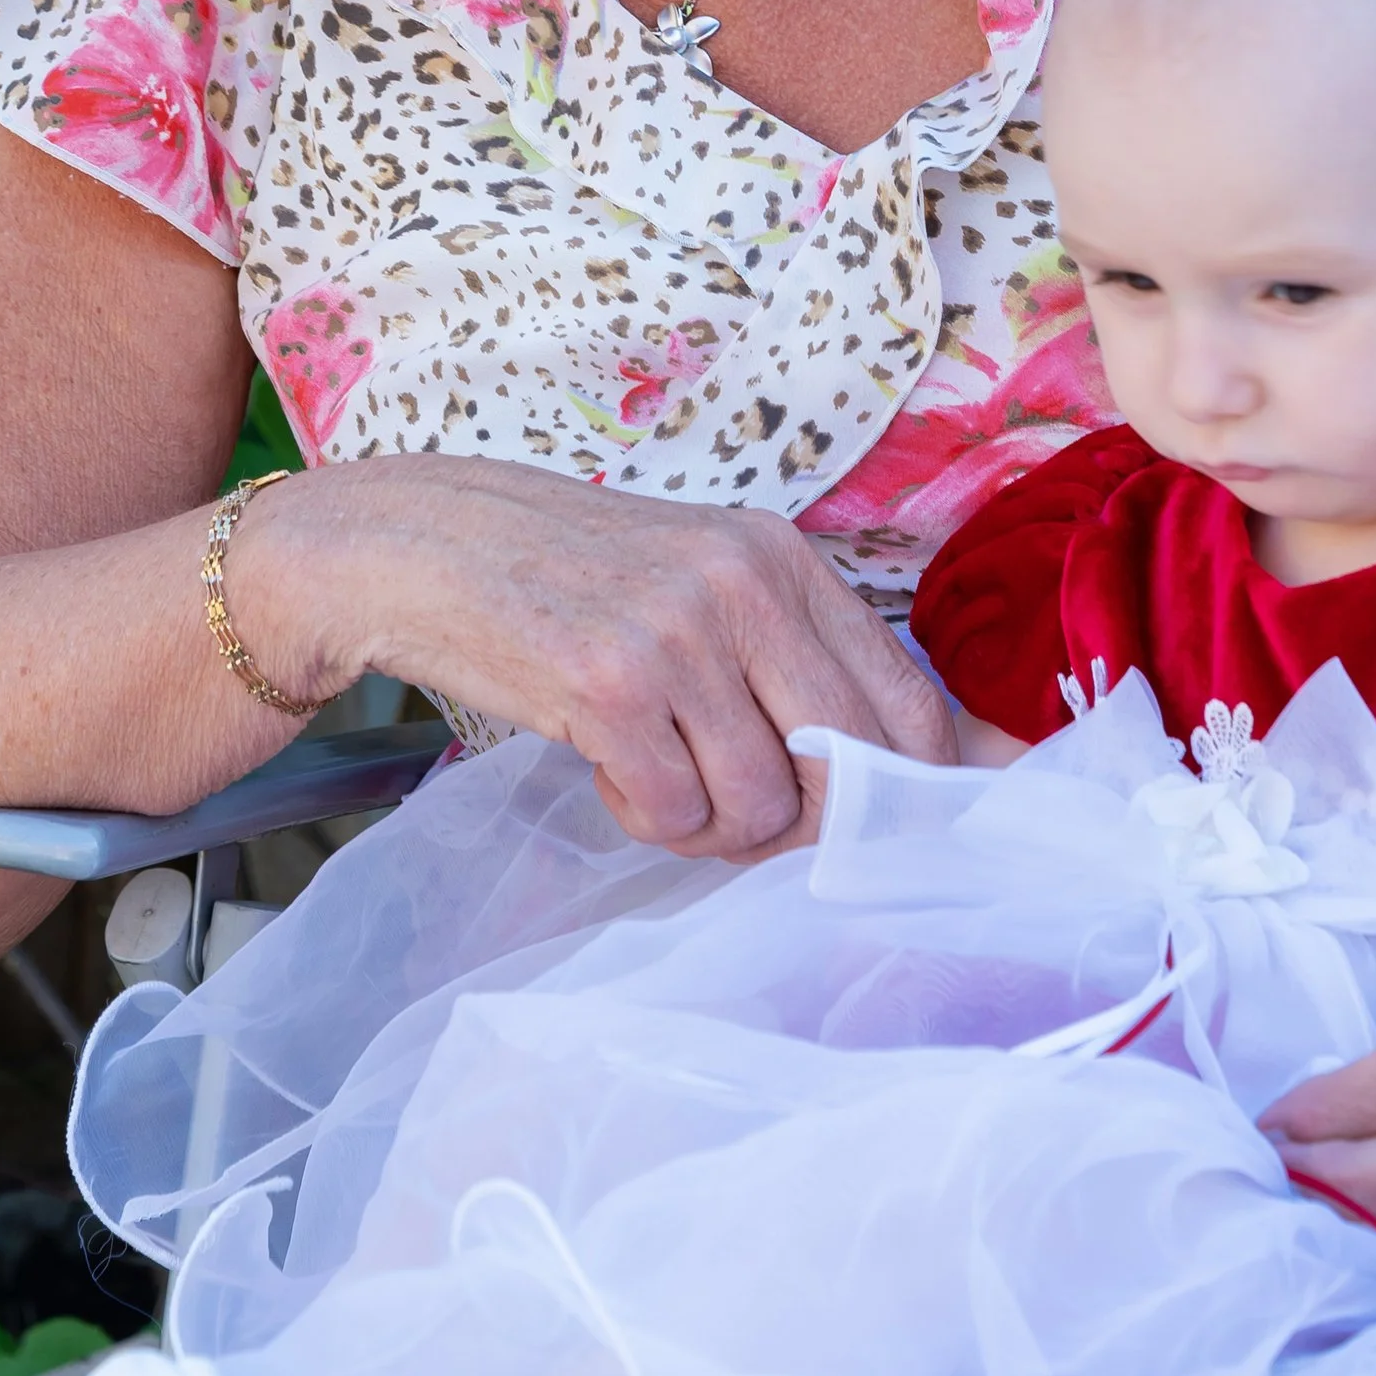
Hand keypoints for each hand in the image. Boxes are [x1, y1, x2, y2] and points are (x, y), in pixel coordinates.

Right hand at [239, 456, 957, 860]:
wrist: (425, 546)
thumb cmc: (576, 577)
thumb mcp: (705, 582)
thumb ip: (800, 659)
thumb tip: (951, 762)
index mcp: (784, 557)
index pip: (910, 704)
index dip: (906, 792)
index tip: (880, 829)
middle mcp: (743, 585)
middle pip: (848, 771)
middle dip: (800, 821)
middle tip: (734, 802)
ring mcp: (677, 633)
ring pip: (759, 810)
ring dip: (707, 822)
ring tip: (654, 766)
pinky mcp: (606, 686)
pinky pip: (672, 816)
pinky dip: (642, 815)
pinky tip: (605, 762)